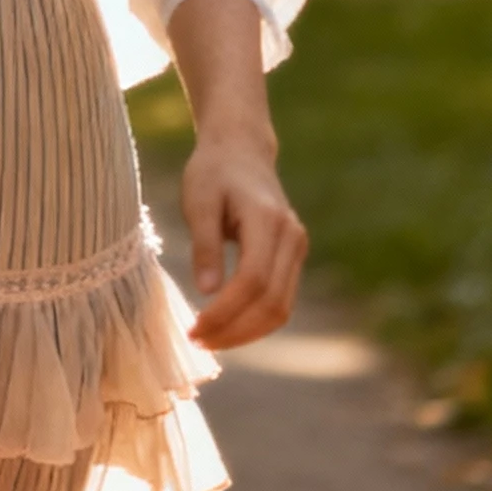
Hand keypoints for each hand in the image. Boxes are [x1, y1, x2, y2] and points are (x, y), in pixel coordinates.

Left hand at [181, 127, 307, 351]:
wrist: (241, 150)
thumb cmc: (213, 172)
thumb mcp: (198, 200)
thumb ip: (204, 244)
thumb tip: (207, 291)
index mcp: (267, 220)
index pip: (253, 280)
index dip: (226, 312)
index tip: (194, 328)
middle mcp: (291, 237)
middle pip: (272, 302)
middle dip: (235, 330)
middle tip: (197, 340)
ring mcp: (297, 248)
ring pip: (281, 308)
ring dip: (246, 332)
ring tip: (209, 339)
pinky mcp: (293, 258)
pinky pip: (281, 300)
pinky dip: (255, 320)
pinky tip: (225, 326)